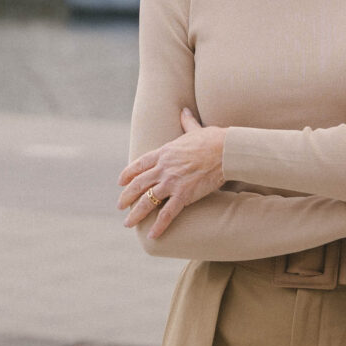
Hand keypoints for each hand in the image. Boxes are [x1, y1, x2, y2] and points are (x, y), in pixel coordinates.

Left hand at [119, 108, 226, 237]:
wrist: (225, 150)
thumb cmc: (213, 139)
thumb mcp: (195, 129)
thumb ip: (187, 122)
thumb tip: (184, 111)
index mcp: (164, 152)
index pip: (139, 164)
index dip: (128, 174)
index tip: (120, 182)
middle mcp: (163, 168)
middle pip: (137, 184)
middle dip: (126, 196)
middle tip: (120, 206)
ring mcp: (171, 182)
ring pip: (147, 200)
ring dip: (135, 214)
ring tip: (128, 223)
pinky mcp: (184, 194)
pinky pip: (167, 213)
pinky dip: (159, 225)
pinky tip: (152, 235)